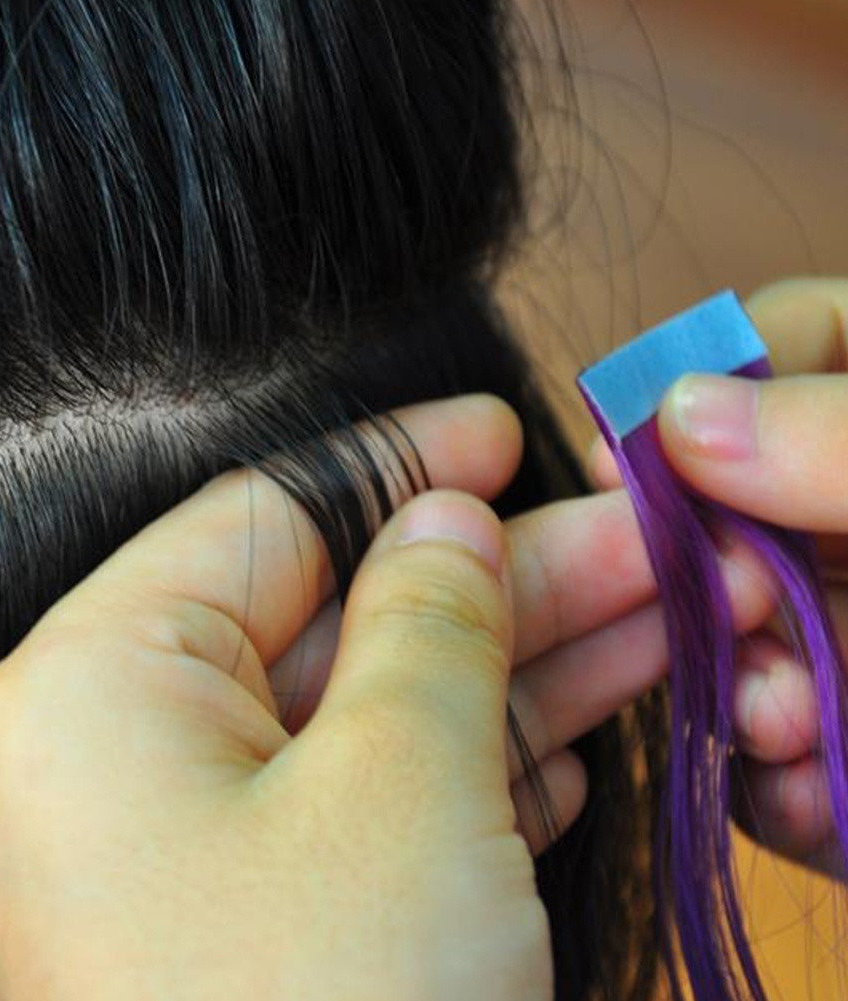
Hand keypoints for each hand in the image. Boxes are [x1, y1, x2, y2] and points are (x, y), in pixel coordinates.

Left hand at [0, 394, 772, 1000]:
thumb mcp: (402, 782)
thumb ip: (428, 619)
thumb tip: (448, 522)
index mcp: (98, 690)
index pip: (267, 519)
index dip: (396, 464)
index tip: (499, 429)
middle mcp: (122, 760)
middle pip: (341, 619)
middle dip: (500, 580)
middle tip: (637, 544)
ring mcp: (189, 850)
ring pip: (373, 713)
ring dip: (515, 672)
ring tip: (652, 623)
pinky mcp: (257, 925)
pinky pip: (371, 804)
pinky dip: (473, 769)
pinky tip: (567, 739)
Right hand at [590, 278, 847, 878]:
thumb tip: (683, 414)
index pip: (767, 350)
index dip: (692, 387)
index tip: (646, 455)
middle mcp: (839, 522)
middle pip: (711, 508)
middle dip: (694, 566)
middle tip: (723, 608)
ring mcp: (831, 633)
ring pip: (715, 638)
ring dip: (731, 684)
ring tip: (785, 720)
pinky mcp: (834, 748)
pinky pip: (760, 755)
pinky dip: (778, 784)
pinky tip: (823, 797)